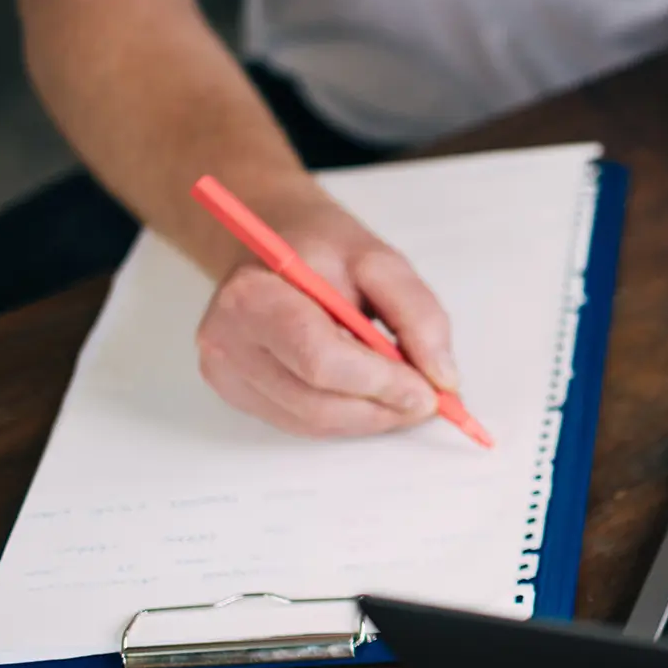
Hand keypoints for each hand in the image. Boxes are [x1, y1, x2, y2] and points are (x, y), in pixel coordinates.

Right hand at [194, 193, 459, 437]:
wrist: (273, 245)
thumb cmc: (323, 250)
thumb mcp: (382, 262)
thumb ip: (418, 315)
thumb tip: (441, 376)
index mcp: (254, 296)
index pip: (320, 358)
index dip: (380, 383)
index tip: (428, 392)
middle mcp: (228, 339)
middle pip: (314, 401)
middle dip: (380, 408)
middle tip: (427, 401)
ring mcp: (226, 372)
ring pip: (310, 421)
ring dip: (368, 418)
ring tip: (402, 396)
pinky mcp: (235, 392)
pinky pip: (299, 423)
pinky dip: (345, 418)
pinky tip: (367, 394)